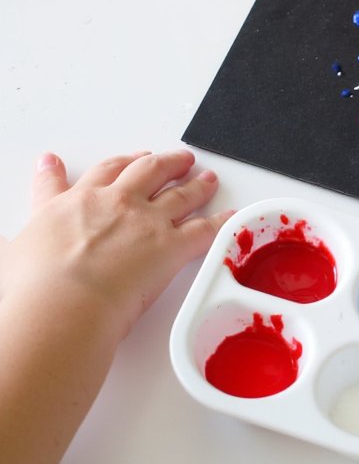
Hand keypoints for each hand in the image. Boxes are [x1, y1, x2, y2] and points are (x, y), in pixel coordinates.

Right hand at [0, 150, 231, 342]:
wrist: (60, 304)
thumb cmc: (31, 288)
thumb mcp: (11, 257)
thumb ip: (13, 249)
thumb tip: (2, 249)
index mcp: (74, 203)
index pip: (97, 174)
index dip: (113, 165)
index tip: (118, 160)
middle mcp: (113, 204)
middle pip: (146, 171)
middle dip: (163, 163)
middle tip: (175, 159)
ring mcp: (144, 223)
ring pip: (178, 193)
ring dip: (195, 184)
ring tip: (206, 177)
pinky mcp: (169, 248)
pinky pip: (204, 232)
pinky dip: (220, 224)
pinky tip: (230, 219)